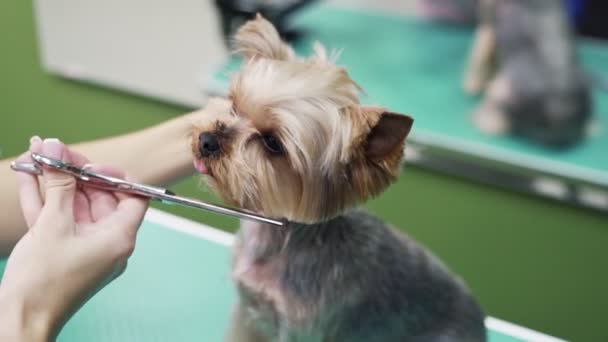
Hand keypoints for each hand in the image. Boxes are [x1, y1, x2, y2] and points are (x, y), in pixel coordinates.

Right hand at [0, 138, 148, 340]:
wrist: (19, 322)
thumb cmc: (43, 283)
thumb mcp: (52, 225)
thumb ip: (58, 184)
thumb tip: (56, 149)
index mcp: (119, 237)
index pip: (134, 197)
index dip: (115, 176)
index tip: (91, 165)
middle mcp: (107, 242)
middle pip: (100, 197)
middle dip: (75, 172)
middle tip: (55, 151)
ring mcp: (85, 246)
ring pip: (74, 205)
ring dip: (55, 181)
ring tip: (37, 154)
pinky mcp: (64, 251)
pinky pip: (59, 219)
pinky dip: (44, 199)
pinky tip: (28, 175)